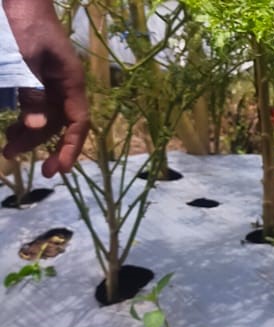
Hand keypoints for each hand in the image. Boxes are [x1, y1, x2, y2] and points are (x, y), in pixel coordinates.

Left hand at [3, 0, 88, 174]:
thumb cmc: (24, 23)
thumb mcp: (26, 58)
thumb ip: (33, 92)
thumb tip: (38, 128)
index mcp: (71, 82)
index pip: (78, 123)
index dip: (71, 148)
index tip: (59, 168)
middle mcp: (64, 86)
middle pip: (57, 124)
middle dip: (40, 145)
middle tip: (14, 158)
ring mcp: (49, 82)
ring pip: (43, 117)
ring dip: (28, 135)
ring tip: (8, 149)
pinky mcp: (35, 76)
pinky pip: (33, 105)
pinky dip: (23, 119)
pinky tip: (11, 128)